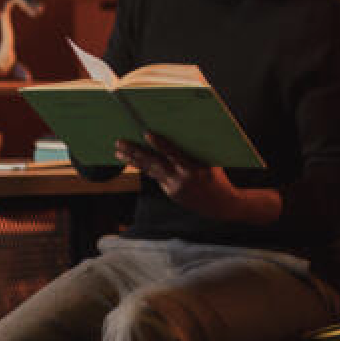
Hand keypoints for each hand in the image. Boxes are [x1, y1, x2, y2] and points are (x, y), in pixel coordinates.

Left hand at [115, 133, 243, 220]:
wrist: (221, 206)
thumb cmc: (218, 178)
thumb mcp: (210, 162)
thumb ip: (194, 152)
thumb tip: (178, 134)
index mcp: (193, 169)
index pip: (173, 154)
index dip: (160, 144)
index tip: (147, 134)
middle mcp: (180, 180)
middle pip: (154, 164)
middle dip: (135, 152)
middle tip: (119, 143)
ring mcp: (173, 188)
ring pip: (150, 171)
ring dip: (133, 161)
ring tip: (118, 152)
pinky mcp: (170, 193)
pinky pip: (155, 177)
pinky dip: (144, 168)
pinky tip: (133, 160)